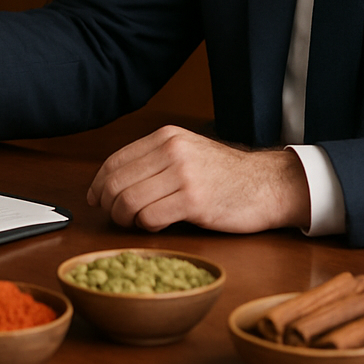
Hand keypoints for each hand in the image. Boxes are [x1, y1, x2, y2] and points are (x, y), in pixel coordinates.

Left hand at [87, 126, 310, 233]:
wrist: (267, 184)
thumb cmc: (224, 174)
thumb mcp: (186, 151)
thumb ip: (154, 160)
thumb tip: (110, 183)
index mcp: (166, 137)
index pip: (115, 161)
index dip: (98, 184)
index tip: (96, 199)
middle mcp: (172, 151)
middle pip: (116, 183)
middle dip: (109, 206)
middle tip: (117, 217)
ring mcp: (183, 175)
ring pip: (129, 202)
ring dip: (126, 219)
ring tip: (137, 222)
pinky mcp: (195, 201)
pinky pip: (151, 218)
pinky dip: (147, 226)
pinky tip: (158, 225)